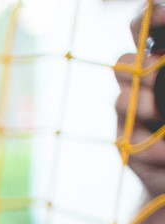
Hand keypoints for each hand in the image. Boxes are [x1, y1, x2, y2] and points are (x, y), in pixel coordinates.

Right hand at [117, 4, 164, 196]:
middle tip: (159, 74)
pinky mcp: (128, 145)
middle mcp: (143, 86)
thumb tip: (161, 48)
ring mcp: (132, 116)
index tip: (161, 17)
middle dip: (140, 69)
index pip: (145, 32)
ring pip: (122, 99)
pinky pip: (131, 139)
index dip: (147, 20)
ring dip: (146, 107)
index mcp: (162, 65)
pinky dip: (155, 147)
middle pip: (122, 63)